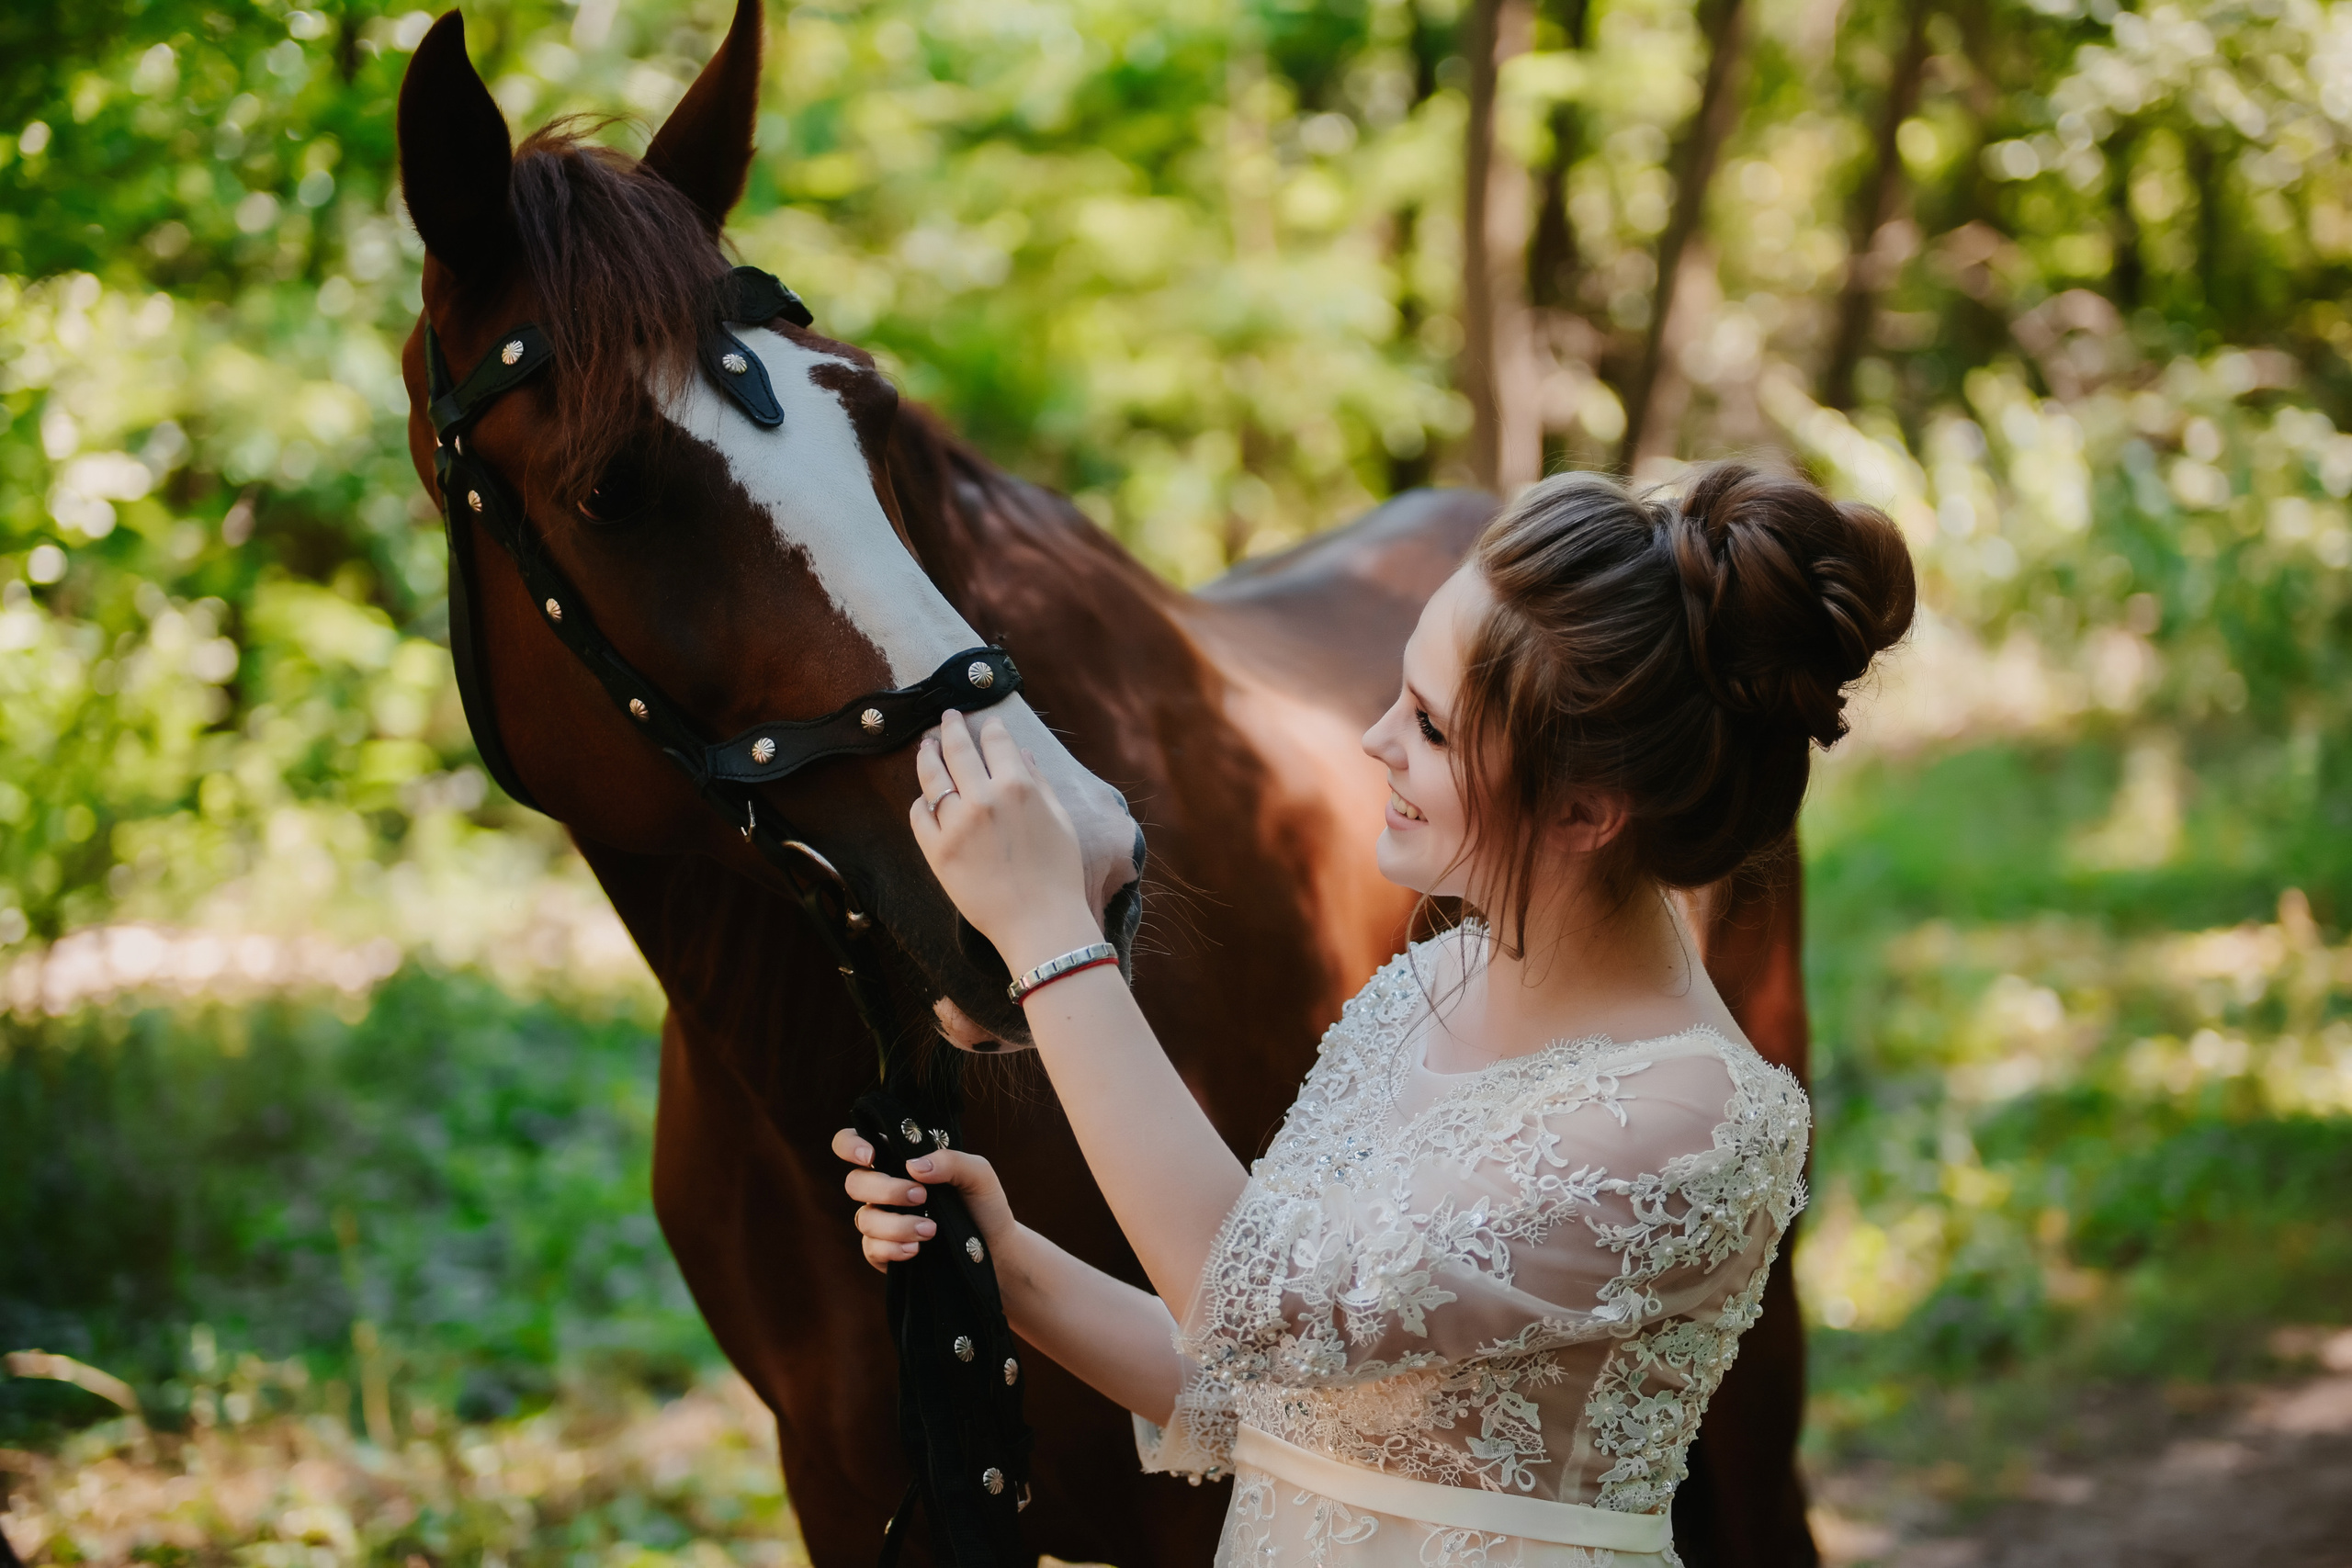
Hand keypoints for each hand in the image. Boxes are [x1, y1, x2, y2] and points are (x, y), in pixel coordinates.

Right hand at [834, 1126, 1018, 1272]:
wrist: (994, 1247)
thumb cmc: (982, 1203)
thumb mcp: (978, 1174)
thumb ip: (950, 1161)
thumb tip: (914, 1166)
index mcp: (898, 1159)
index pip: (852, 1142)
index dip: (850, 1145)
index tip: (871, 1156)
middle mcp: (883, 1188)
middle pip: (854, 1183)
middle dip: (886, 1189)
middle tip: (922, 1196)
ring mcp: (881, 1220)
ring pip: (865, 1219)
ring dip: (897, 1224)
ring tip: (932, 1230)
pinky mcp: (883, 1251)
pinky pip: (871, 1248)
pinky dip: (893, 1249)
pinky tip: (917, 1250)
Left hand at [909, 712, 1097, 972]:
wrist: (1040, 923)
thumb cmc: (1059, 874)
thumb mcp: (1060, 820)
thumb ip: (1039, 782)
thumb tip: (1022, 753)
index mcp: (1018, 786)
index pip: (996, 742)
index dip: (990, 728)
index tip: (985, 722)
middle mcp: (983, 798)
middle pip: (958, 750)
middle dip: (951, 727)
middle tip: (947, 717)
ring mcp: (956, 824)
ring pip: (932, 777)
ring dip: (928, 755)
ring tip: (927, 745)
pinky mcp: (937, 851)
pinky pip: (919, 815)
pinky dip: (921, 802)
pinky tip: (925, 797)